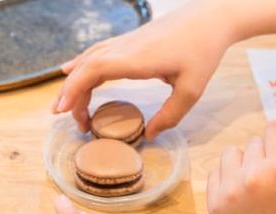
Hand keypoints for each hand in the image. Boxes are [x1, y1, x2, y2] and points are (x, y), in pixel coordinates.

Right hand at [52, 2, 234, 138]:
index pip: (94, 71)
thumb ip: (170, 115)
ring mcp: (126, 42)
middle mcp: (125, 48)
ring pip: (89, 59)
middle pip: (86, 68)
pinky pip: (98, 52)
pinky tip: (71, 71)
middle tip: (67, 119)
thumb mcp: (191, 89)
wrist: (210, 18)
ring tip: (66, 104)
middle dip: (70, 92)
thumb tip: (150, 135)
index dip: (75, 89)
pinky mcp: (130, 40)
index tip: (65, 110)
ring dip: (74, 80)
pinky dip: (82, 65)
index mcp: (136, 59)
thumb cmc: (203, 50)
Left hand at [206, 122, 275, 213]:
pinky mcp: (213, 206)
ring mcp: (227, 190)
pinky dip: (229, 178)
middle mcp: (250, 174)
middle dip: (268, 155)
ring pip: (232, 155)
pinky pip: (216, 174)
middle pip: (255, 143)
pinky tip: (244, 197)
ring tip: (259, 188)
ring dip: (245, 164)